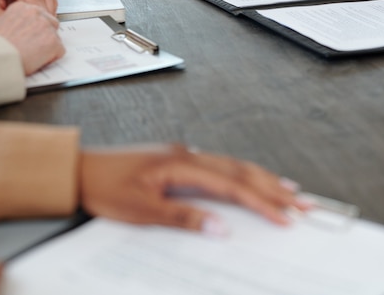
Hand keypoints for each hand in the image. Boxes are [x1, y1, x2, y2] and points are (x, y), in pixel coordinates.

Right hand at [0, 2, 64, 74]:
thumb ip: (17, 21)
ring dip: (47, 47)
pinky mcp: (53, 41)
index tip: (29, 36)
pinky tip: (37, 60)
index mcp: (22, 6)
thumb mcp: (1, 24)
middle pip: (51, 24)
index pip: (40, 14)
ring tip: (31, 54)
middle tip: (32, 47)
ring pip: (56, 38)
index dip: (36, 29)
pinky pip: (59, 51)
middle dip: (45, 36)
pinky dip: (51, 58)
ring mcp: (46, 26)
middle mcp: (36, 13)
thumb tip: (27, 26)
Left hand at [79, 144, 307, 234]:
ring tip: (288, 189)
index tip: (285, 217)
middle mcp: (188, 154)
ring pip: (233, 165)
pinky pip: (219, 165)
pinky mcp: (178, 159)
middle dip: (274, 188)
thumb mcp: (142, 210)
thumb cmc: (104, 187)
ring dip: (262, 178)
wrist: (78, 169)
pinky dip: (240, 175)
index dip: (262, 203)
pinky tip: (249, 179)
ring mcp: (184, 154)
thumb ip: (185, 218)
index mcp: (182, 164)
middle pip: (241, 171)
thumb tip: (221, 229)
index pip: (232, 187)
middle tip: (304, 201)